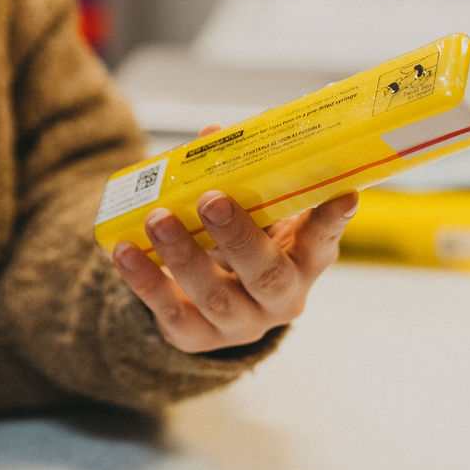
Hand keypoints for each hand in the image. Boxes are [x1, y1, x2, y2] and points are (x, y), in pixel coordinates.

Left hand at [111, 124, 357, 351]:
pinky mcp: (196, 336)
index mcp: (304, 262)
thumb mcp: (255, 214)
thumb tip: (212, 132)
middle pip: (266, 275)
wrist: (215, 308)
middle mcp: (279, 297)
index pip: (323, 241)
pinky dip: (145, 279)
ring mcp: (240, 323)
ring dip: (185, 255)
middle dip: (239, 237)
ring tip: (158, 218)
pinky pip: (169, 311)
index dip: (332, 221)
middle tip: (212, 200)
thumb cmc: (244, 245)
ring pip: (215, 295)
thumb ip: (242, 177)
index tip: (344, 195)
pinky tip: (125, 250)